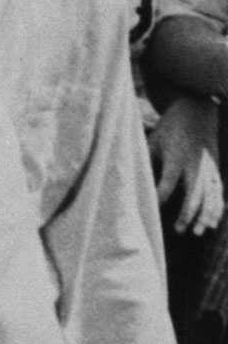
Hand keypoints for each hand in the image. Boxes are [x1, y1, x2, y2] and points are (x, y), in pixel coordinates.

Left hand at [155, 97, 223, 236]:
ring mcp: (208, 167)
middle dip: (189, 212)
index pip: (168, 181)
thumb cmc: (168, 128)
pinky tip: (212, 223)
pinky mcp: (215, 169)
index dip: (160, 195)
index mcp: (176, 156)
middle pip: (194, 192)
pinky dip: (216, 207)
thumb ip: (144, 158)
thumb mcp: (152, 139)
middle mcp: (195, 164)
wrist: (197, 111)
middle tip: (179, 229)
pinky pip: (217, 192)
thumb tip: (126, 175)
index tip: (152, 209)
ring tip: (198, 232)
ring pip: (210, 195)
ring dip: (206, 214)